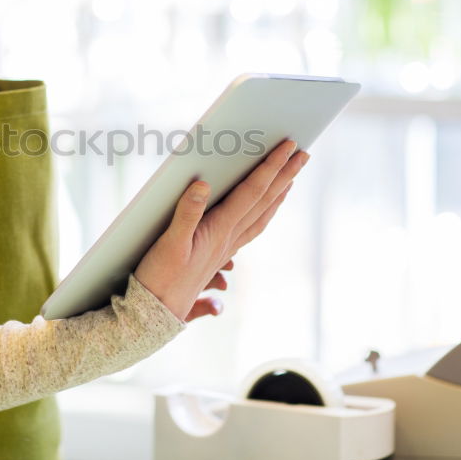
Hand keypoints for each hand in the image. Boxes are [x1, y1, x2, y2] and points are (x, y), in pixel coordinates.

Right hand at [134, 139, 308, 320]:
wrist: (157, 311)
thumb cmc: (160, 277)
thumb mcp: (169, 243)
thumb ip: (186, 214)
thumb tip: (202, 185)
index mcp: (220, 230)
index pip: (252, 192)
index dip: (271, 167)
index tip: (287, 148)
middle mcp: (230, 238)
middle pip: (265, 201)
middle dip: (285, 175)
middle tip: (303, 153)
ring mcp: (227, 247)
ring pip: (262, 215)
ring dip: (278, 193)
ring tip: (291, 176)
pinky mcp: (219, 255)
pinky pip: (251, 229)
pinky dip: (264, 213)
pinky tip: (265, 210)